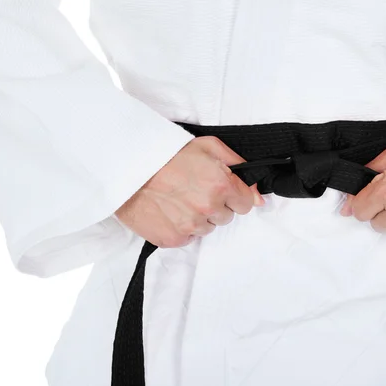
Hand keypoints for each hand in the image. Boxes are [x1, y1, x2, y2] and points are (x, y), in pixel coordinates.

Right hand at [115, 136, 263, 247]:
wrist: (128, 166)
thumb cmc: (167, 153)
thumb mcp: (209, 147)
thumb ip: (239, 168)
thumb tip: (258, 197)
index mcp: (222, 185)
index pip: (246, 204)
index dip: (232, 195)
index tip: (218, 188)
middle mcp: (209, 208)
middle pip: (226, 217)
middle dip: (215, 205)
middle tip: (193, 190)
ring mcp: (191, 225)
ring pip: (208, 228)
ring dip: (198, 217)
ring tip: (178, 198)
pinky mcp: (174, 238)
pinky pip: (188, 237)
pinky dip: (181, 227)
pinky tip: (169, 210)